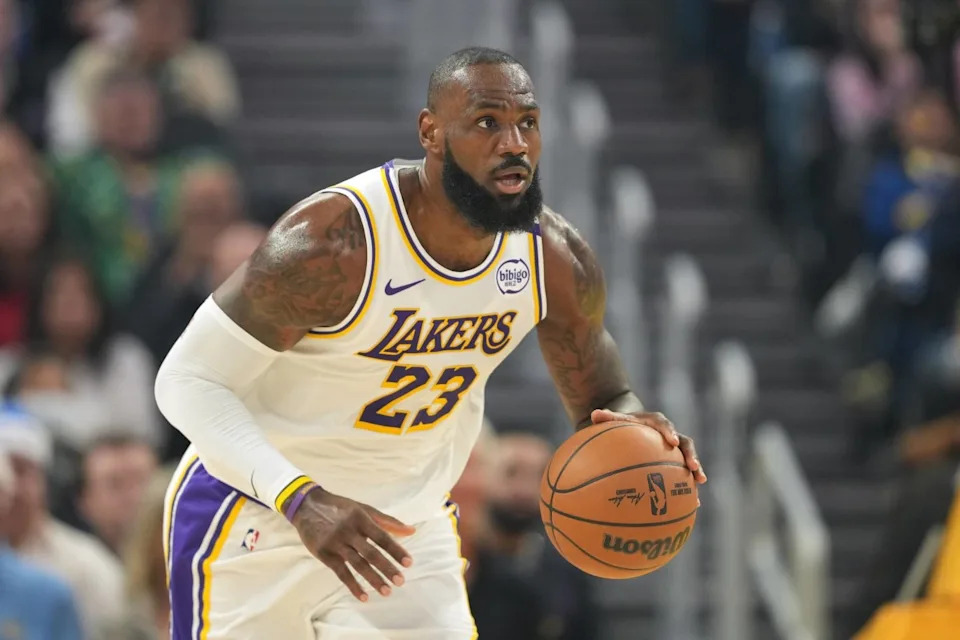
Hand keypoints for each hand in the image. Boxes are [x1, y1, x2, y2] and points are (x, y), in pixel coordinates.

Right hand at [289, 488, 415, 601]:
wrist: (306, 506)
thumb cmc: (340, 508)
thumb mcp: (363, 509)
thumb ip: (388, 521)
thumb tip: (412, 531)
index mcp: (361, 519)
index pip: (382, 537)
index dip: (396, 550)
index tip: (409, 563)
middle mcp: (349, 531)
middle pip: (371, 553)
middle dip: (387, 568)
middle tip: (401, 581)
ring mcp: (335, 543)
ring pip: (357, 564)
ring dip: (373, 579)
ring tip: (387, 591)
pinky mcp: (324, 554)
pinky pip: (341, 573)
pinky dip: (353, 585)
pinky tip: (364, 596)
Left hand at [591, 409, 706, 483]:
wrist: (634, 427)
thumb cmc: (622, 425)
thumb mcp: (615, 421)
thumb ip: (607, 418)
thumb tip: (594, 414)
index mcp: (656, 423)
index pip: (664, 425)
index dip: (670, 432)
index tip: (672, 441)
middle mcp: (670, 435)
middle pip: (685, 443)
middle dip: (691, 454)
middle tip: (693, 467)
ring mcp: (675, 450)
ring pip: (689, 459)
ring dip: (696, 470)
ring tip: (700, 483)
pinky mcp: (676, 463)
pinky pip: (684, 476)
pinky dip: (689, 489)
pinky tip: (694, 505)